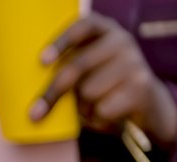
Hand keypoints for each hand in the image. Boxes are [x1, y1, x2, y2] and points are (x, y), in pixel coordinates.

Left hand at [36, 13, 176, 145]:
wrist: (146, 102)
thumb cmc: (103, 86)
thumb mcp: (86, 70)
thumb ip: (67, 67)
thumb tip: (30, 88)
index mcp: (104, 30)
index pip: (83, 26)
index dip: (61, 42)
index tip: (42, 61)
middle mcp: (122, 40)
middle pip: (78, 66)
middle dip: (53, 93)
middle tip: (34, 114)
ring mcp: (135, 62)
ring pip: (89, 91)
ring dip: (82, 107)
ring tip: (92, 106)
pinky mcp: (142, 87)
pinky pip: (103, 109)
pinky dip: (97, 119)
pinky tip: (108, 114)